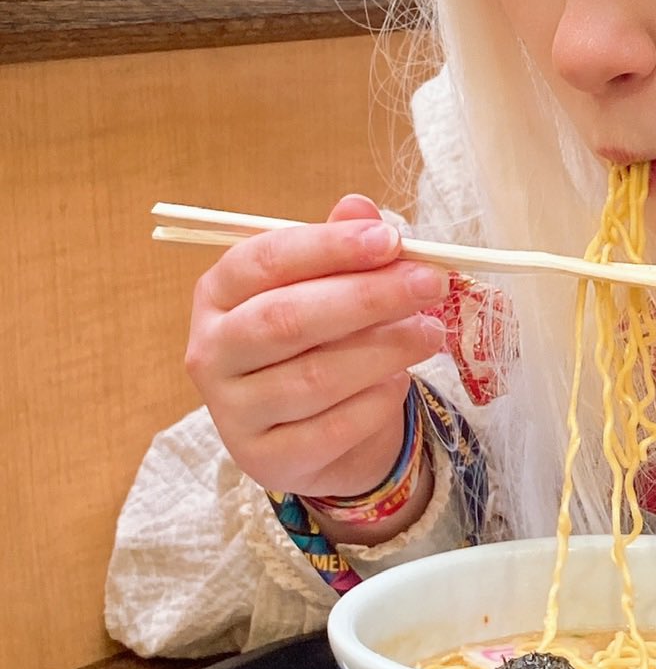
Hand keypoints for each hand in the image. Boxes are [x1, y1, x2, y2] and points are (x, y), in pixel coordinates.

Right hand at [184, 194, 448, 501]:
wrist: (319, 434)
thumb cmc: (320, 343)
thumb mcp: (327, 288)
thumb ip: (340, 249)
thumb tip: (359, 207)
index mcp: (218, 295)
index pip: (263, 261)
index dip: (329, 247)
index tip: (391, 239)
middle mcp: (212, 352)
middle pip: (286, 320)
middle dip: (367, 297)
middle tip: (430, 283)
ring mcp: (233, 412)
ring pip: (314, 378)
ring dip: (385, 350)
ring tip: (431, 333)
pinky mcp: (266, 460)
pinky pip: (332, 428)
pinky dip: (376, 401)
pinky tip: (400, 381)